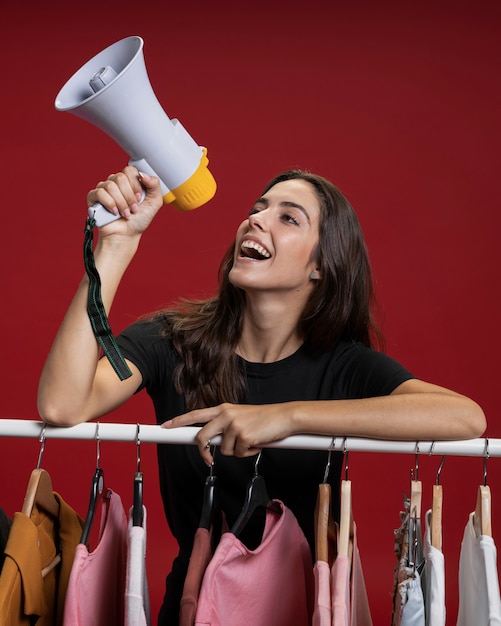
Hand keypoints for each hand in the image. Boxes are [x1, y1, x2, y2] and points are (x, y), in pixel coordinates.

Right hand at [87, 166, 162, 236]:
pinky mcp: (94, 198)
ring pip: (110, 186)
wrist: (127, 235)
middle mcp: (116, 183)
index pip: (130, 170)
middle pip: (120, 177)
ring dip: (121, 203)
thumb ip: (155, 185)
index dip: (135, 184)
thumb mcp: (154, 202)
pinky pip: (99, 192)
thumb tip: (142, 174)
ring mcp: (104, 189)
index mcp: (129, 182)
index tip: (139, 198)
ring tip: (125, 213)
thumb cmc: (139, 220)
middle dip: (129, 196)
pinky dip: (109, 203)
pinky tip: (114, 212)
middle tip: (133, 208)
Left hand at [162, 402, 294, 465]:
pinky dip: (249, 453)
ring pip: (224, 451)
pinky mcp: (243, 435)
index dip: (179, 421)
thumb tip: (214, 444)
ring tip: (251, 441)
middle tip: (209, 459)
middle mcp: (225, 414)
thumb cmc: (264, 420)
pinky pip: (239, 454)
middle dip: (203, 452)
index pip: (196, 415)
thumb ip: (225, 426)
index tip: (165, 426)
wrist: (284, 417)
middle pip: (201, 437)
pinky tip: (257, 443)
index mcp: (223, 409)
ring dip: (238, 451)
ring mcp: (233, 425)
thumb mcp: (240, 418)